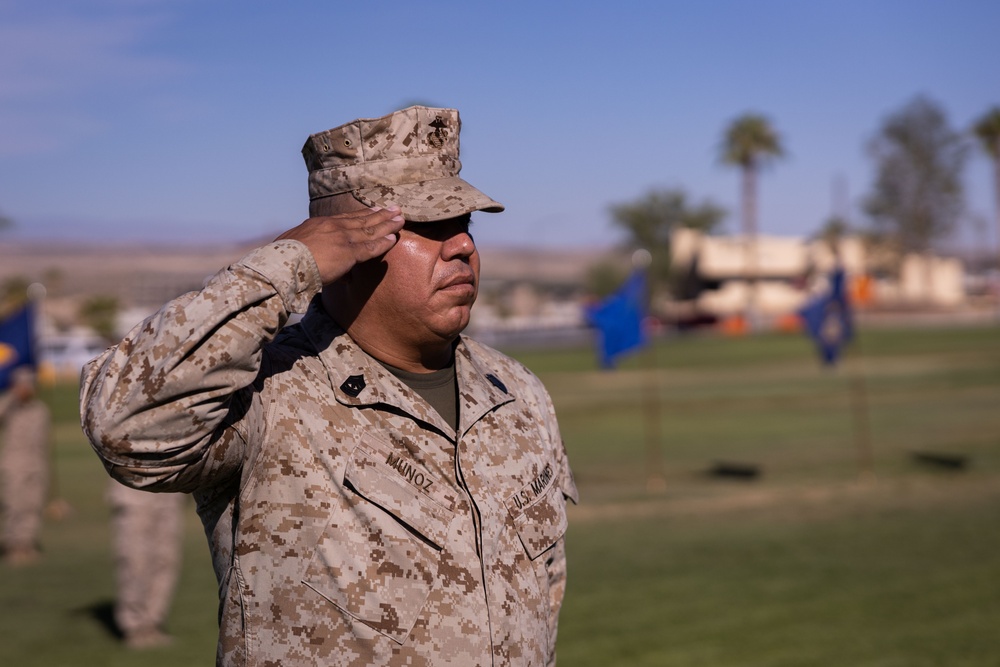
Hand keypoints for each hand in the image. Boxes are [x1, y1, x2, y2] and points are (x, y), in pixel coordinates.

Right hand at [275, 206, 404, 284]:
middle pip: (362, 219)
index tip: (374, 210)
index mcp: (319, 224)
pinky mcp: (348, 252)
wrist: (281, 265)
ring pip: (370, 230)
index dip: (363, 214)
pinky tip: (394, 238)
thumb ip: (311, 252)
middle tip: (395, 208)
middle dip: (380, 214)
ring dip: (387, 224)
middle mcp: (333, 226)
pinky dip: (383, 242)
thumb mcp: (295, 247)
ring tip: (401, 219)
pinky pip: (370, 247)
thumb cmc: (282, 260)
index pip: (346, 218)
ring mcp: (342, 238)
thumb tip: (320, 265)